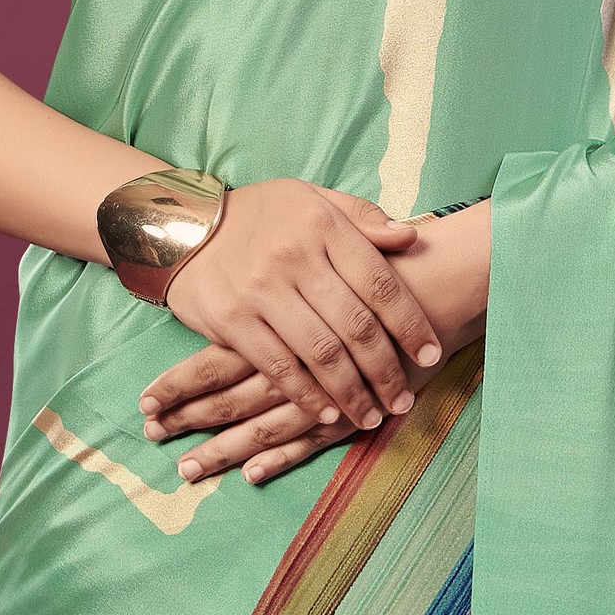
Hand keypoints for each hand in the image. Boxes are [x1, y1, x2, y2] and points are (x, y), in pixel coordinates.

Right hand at [142, 203, 490, 488]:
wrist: (182, 226)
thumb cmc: (260, 215)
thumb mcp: (312, 199)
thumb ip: (363, 218)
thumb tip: (412, 235)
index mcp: (323, 225)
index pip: (380, 281)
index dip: (410, 323)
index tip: (432, 353)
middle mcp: (294, 257)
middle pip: (355, 325)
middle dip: (386, 370)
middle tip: (404, 399)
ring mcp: (261, 291)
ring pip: (320, 353)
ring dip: (352, 393)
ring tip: (372, 415)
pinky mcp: (231, 320)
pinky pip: (278, 367)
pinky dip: (306, 396)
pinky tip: (327, 414)